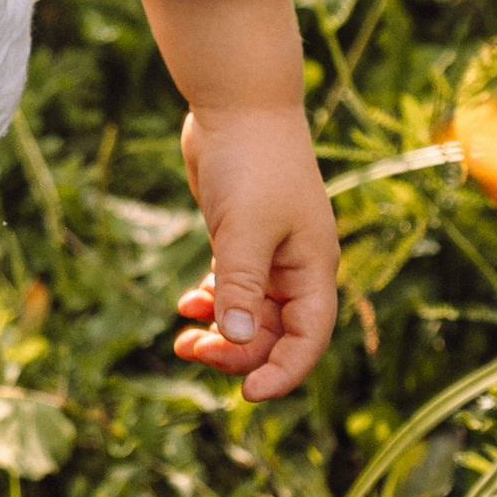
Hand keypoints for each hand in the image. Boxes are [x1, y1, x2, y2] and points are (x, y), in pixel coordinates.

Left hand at [175, 100, 339, 402]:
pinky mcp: (239, 236)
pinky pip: (231, 286)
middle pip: (273, 332)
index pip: (308, 338)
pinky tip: (186, 306)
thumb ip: (241, 284)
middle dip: (236, 351)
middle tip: (191, 351)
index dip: (282, 371)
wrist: (237, 103)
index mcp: (313, 268)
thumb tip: (238, 340)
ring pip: (248, 313)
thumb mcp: (245, 228)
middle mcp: (296, 266)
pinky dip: (211, 301)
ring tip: (182, 341)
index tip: (247, 394)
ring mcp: (268, 252)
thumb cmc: (252, 162)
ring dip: (220, 332)